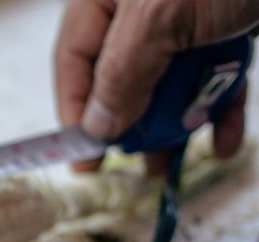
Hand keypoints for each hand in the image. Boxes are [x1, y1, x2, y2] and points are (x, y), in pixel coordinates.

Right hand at [54, 0, 258, 169]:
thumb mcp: (158, 21)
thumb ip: (120, 75)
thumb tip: (96, 127)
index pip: (75, 60)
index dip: (76, 112)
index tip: (86, 158)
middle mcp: (141, 7)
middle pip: (122, 75)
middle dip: (131, 124)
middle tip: (137, 163)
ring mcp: (188, 15)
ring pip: (171, 80)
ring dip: (176, 124)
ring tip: (176, 163)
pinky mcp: (228, 24)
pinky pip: (214, 72)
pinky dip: (219, 107)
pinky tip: (222, 141)